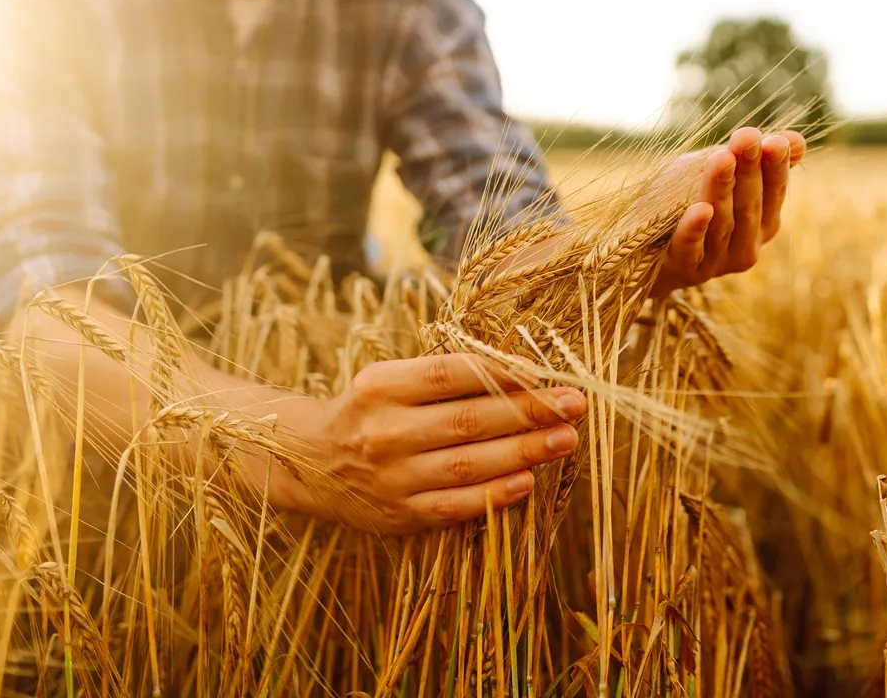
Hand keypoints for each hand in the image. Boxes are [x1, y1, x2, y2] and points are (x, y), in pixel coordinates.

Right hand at [271, 354, 585, 534]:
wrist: (311, 463)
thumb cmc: (369, 410)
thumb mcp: (391, 378)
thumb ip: (446, 375)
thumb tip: (522, 372)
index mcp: (381, 386)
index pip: (450, 374)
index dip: (501, 373)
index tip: (545, 374)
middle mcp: (384, 431)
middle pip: (468, 419)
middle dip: (529, 412)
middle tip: (575, 404)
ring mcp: (392, 477)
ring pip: (468, 464)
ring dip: (524, 452)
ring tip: (566, 440)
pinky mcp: (400, 514)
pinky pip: (455, 505)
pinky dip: (495, 494)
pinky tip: (529, 481)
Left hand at [650, 127, 805, 295]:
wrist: (641, 248)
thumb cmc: (684, 202)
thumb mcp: (716, 174)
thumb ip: (753, 160)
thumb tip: (797, 140)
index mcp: (762, 223)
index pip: (774, 192)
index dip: (775, 167)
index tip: (773, 140)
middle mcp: (746, 245)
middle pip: (749, 206)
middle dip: (749, 170)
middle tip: (747, 137)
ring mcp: (716, 261)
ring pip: (722, 223)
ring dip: (722, 190)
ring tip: (722, 158)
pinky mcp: (684, 269)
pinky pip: (691, 249)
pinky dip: (695, 229)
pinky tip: (700, 209)